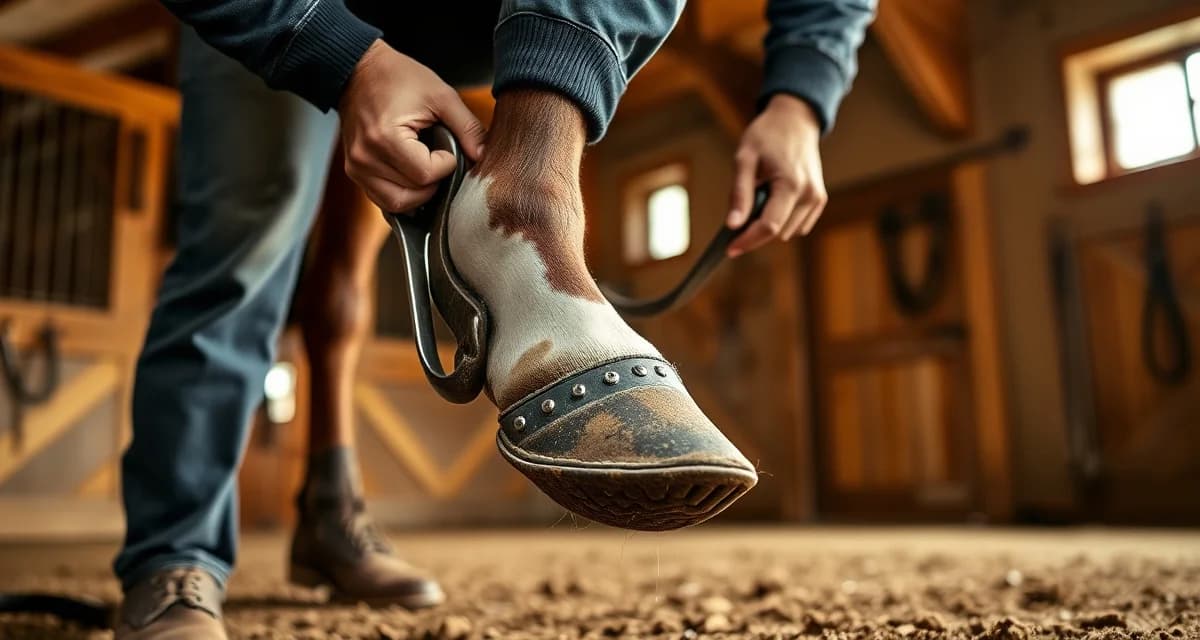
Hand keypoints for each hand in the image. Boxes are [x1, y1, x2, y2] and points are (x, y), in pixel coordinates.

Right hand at [338, 40, 485, 211]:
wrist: (359, 70)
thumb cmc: (399, 78)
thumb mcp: (441, 95)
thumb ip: (467, 127)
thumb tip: (483, 156)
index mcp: (385, 137)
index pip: (425, 175)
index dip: (445, 165)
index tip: (445, 145)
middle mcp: (365, 158)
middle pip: (412, 193)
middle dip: (434, 181)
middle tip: (438, 157)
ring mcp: (356, 168)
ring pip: (397, 204)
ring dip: (419, 194)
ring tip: (426, 167)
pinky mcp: (354, 172)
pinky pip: (382, 200)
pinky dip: (402, 195)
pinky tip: (412, 178)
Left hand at [725, 94, 827, 256]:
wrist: (795, 119)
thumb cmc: (767, 135)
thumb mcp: (744, 159)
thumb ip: (740, 193)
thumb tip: (733, 225)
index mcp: (791, 184)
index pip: (769, 227)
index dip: (748, 241)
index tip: (729, 250)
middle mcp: (810, 195)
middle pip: (778, 233)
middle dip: (755, 232)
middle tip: (737, 218)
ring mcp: (817, 198)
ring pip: (789, 232)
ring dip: (770, 226)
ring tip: (758, 200)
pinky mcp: (819, 199)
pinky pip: (798, 225)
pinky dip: (782, 221)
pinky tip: (772, 203)